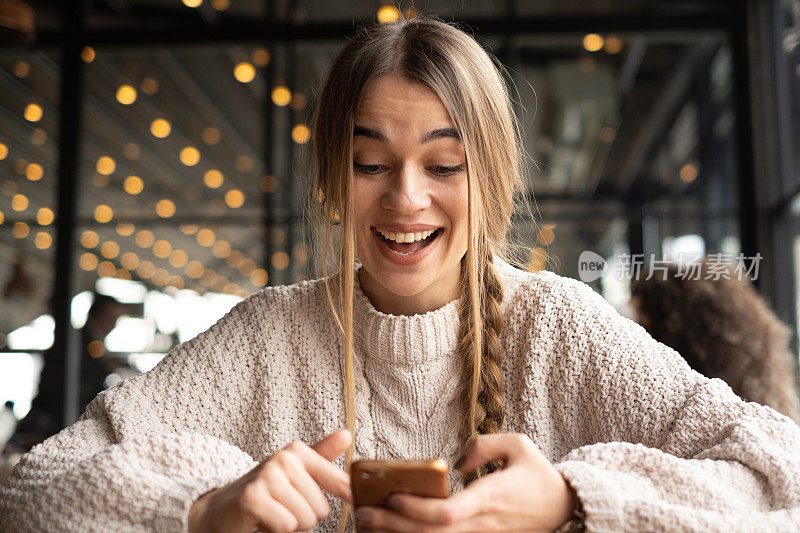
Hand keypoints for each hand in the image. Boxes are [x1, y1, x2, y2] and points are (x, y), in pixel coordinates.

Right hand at [188, 429, 352, 532]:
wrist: (222, 508)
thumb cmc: (265, 491)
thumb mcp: (295, 472)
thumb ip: (322, 455)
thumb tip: (347, 435)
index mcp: (298, 451)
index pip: (338, 481)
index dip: (349, 495)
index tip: (357, 500)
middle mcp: (284, 458)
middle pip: (321, 509)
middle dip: (304, 516)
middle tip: (282, 507)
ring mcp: (267, 475)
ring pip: (305, 519)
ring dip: (289, 525)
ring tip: (272, 512)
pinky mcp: (252, 497)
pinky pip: (286, 526)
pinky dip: (275, 530)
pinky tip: (261, 519)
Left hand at [354, 433, 575, 531]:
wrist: (566, 506)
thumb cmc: (539, 473)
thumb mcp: (519, 445)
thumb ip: (484, 445)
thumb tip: (456, 461)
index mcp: (490, 498)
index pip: (448, 513)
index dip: (417, 509)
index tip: (392, 496)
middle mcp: (482, 524)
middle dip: (393, 526)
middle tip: (362, 514)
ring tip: (367, 525)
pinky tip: (394, 531)